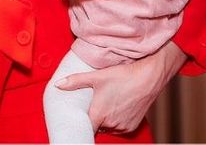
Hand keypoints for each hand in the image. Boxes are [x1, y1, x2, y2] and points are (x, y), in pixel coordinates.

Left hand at [55, 42, 186, 133]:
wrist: (147, 78)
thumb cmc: (122, 77)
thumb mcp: (96, 77)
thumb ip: (75, 81)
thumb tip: (58, 84)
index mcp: (99, 114)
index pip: (84, 128)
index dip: (79, 123)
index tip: (76, 118)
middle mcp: (110, 124)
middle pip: (95, 127)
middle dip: (92, 118)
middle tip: (91, 105)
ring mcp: (122, 127)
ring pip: (106, 128)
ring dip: (103, 120)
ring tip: (104, 104)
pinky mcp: (131, 127)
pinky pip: (118, 128)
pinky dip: (115, 121)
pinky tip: (115, 107)